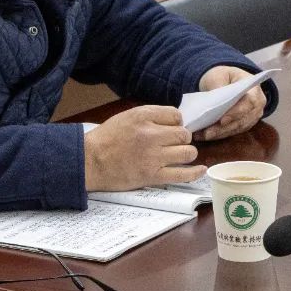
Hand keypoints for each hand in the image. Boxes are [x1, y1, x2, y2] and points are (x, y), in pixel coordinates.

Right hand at [83, 105, 202, 191]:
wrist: (90, 161)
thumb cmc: (106, 139)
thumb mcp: (126, 117)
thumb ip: (149, 117)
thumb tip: (174, 121)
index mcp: (142, 116)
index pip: (175, 115)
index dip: (176, 122)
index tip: (172, 128)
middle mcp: (150, 134)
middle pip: (184, 134)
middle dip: (182, 138)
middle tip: (175, 143)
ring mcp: (153, 156)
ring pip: (187, 152)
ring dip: (187, 153)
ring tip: (181, 155)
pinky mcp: (153, 175)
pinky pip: (183, 174)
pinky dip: (195, 172)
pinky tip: (200, 169)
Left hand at [193, 66, 266, 140]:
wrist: (224, 80)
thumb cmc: (222, 75)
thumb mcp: (218, 75)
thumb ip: (219, 86)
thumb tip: (215, 102)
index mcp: (254, 89)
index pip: (249, 103)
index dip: (236, 113)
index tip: (222, 120)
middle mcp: (257, 106)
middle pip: (242, 120)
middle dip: (224, 128)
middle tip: (207, 133)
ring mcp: (251, 117)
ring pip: (236, 128)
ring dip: (219, 134)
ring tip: (203, 136)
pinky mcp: (243, 124)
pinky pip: (232, 132)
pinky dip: (218, 135)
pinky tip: (204, 136)